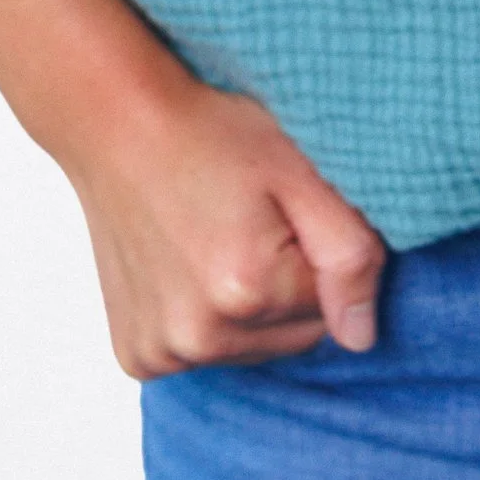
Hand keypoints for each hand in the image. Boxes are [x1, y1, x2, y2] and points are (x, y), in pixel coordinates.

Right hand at [59, 66, 387, 377]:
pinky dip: (206, 319)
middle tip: (250, 221)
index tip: (282, 210)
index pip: (331, 307)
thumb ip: (349, 254)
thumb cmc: (212, 133)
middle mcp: (198, 337)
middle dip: (286, 287)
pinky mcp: (135, 356)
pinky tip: (188, 265)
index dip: (316, 254)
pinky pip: (202, 353)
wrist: (118, 123)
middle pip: (290, 336)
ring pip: (249, 347)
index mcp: (248, 291)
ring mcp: (160, 352)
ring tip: (216, 238)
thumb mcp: (300, 171)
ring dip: (248, 307)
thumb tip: (362, 337)